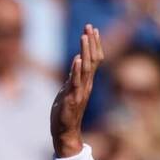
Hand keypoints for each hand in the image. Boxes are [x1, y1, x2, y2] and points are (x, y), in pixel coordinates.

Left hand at [51, 24, 104, 156]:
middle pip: (93, 60)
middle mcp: (87, 85)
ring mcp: (81, 92)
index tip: (92, 29)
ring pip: (86, 68)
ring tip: (84, 36)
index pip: (94, 60)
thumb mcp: (69, 89)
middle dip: (91, 43)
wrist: (65, 133)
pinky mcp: (73, 99)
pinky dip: (76, 70)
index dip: (94, 44)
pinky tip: (76, 58)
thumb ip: (74, 76)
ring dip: (85, 51)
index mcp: (86, 82)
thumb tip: (77, 59)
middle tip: (89, 26)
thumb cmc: (65, 112)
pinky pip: (76, 83)